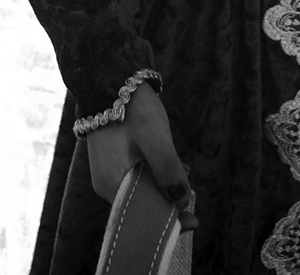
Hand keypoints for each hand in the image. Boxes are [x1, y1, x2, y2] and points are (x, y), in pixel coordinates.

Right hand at [83, 81, 197, 231]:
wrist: (110, 77)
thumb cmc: (132, 107)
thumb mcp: (155, 139)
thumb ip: (168, 169)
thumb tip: (183, 201)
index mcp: (111, 184)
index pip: (143, 214)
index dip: (169, 219)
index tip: (193, 221)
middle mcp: (107, 183)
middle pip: (142, 204)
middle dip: (168, 200)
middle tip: (191, 188)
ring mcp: (110, 172)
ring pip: (142, 189)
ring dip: (165, 185)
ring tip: (185, 170)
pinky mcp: (115, 161)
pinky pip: (138, 176)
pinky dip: (156, 174)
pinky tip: (172, 162)